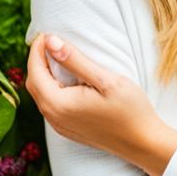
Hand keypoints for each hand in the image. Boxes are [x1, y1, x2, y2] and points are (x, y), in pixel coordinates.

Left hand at [24, 33, 176, 175]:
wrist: (142, 142)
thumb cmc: (129, 109)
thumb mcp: (105, 80)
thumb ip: (75, 60)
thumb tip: (51, 41)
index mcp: (59, 104)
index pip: (36, 72)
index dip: (37, 50)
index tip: (47, 32)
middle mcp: (54, 118)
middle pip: (34, 84)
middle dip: (37, 60)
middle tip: (49, 40)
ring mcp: (60, 126)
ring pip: (40, 95)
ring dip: (43, 73)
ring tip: (56, 54)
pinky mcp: (68, 129)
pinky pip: (49, 105)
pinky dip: (50, 86)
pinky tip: (64, 77)